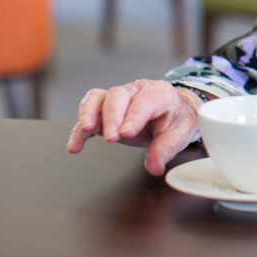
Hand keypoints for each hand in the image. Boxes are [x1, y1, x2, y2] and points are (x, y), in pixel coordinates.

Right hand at [66, 79, 202, 175]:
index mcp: (159, 93)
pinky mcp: (106, 110)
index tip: (127, 133)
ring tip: (86, 130)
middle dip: (112, 116)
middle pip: (118, 95)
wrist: (175, 112)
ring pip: (98, 97)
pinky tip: (75, 146)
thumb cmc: (178, 119)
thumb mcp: (181, 133)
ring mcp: (119, 99)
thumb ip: (167, 148)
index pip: (145, 100)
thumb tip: (154, 166)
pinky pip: (88, 113)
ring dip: (89, 114)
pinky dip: (79, 129)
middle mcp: (137, 90)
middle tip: (113, 138)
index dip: (134, 116)